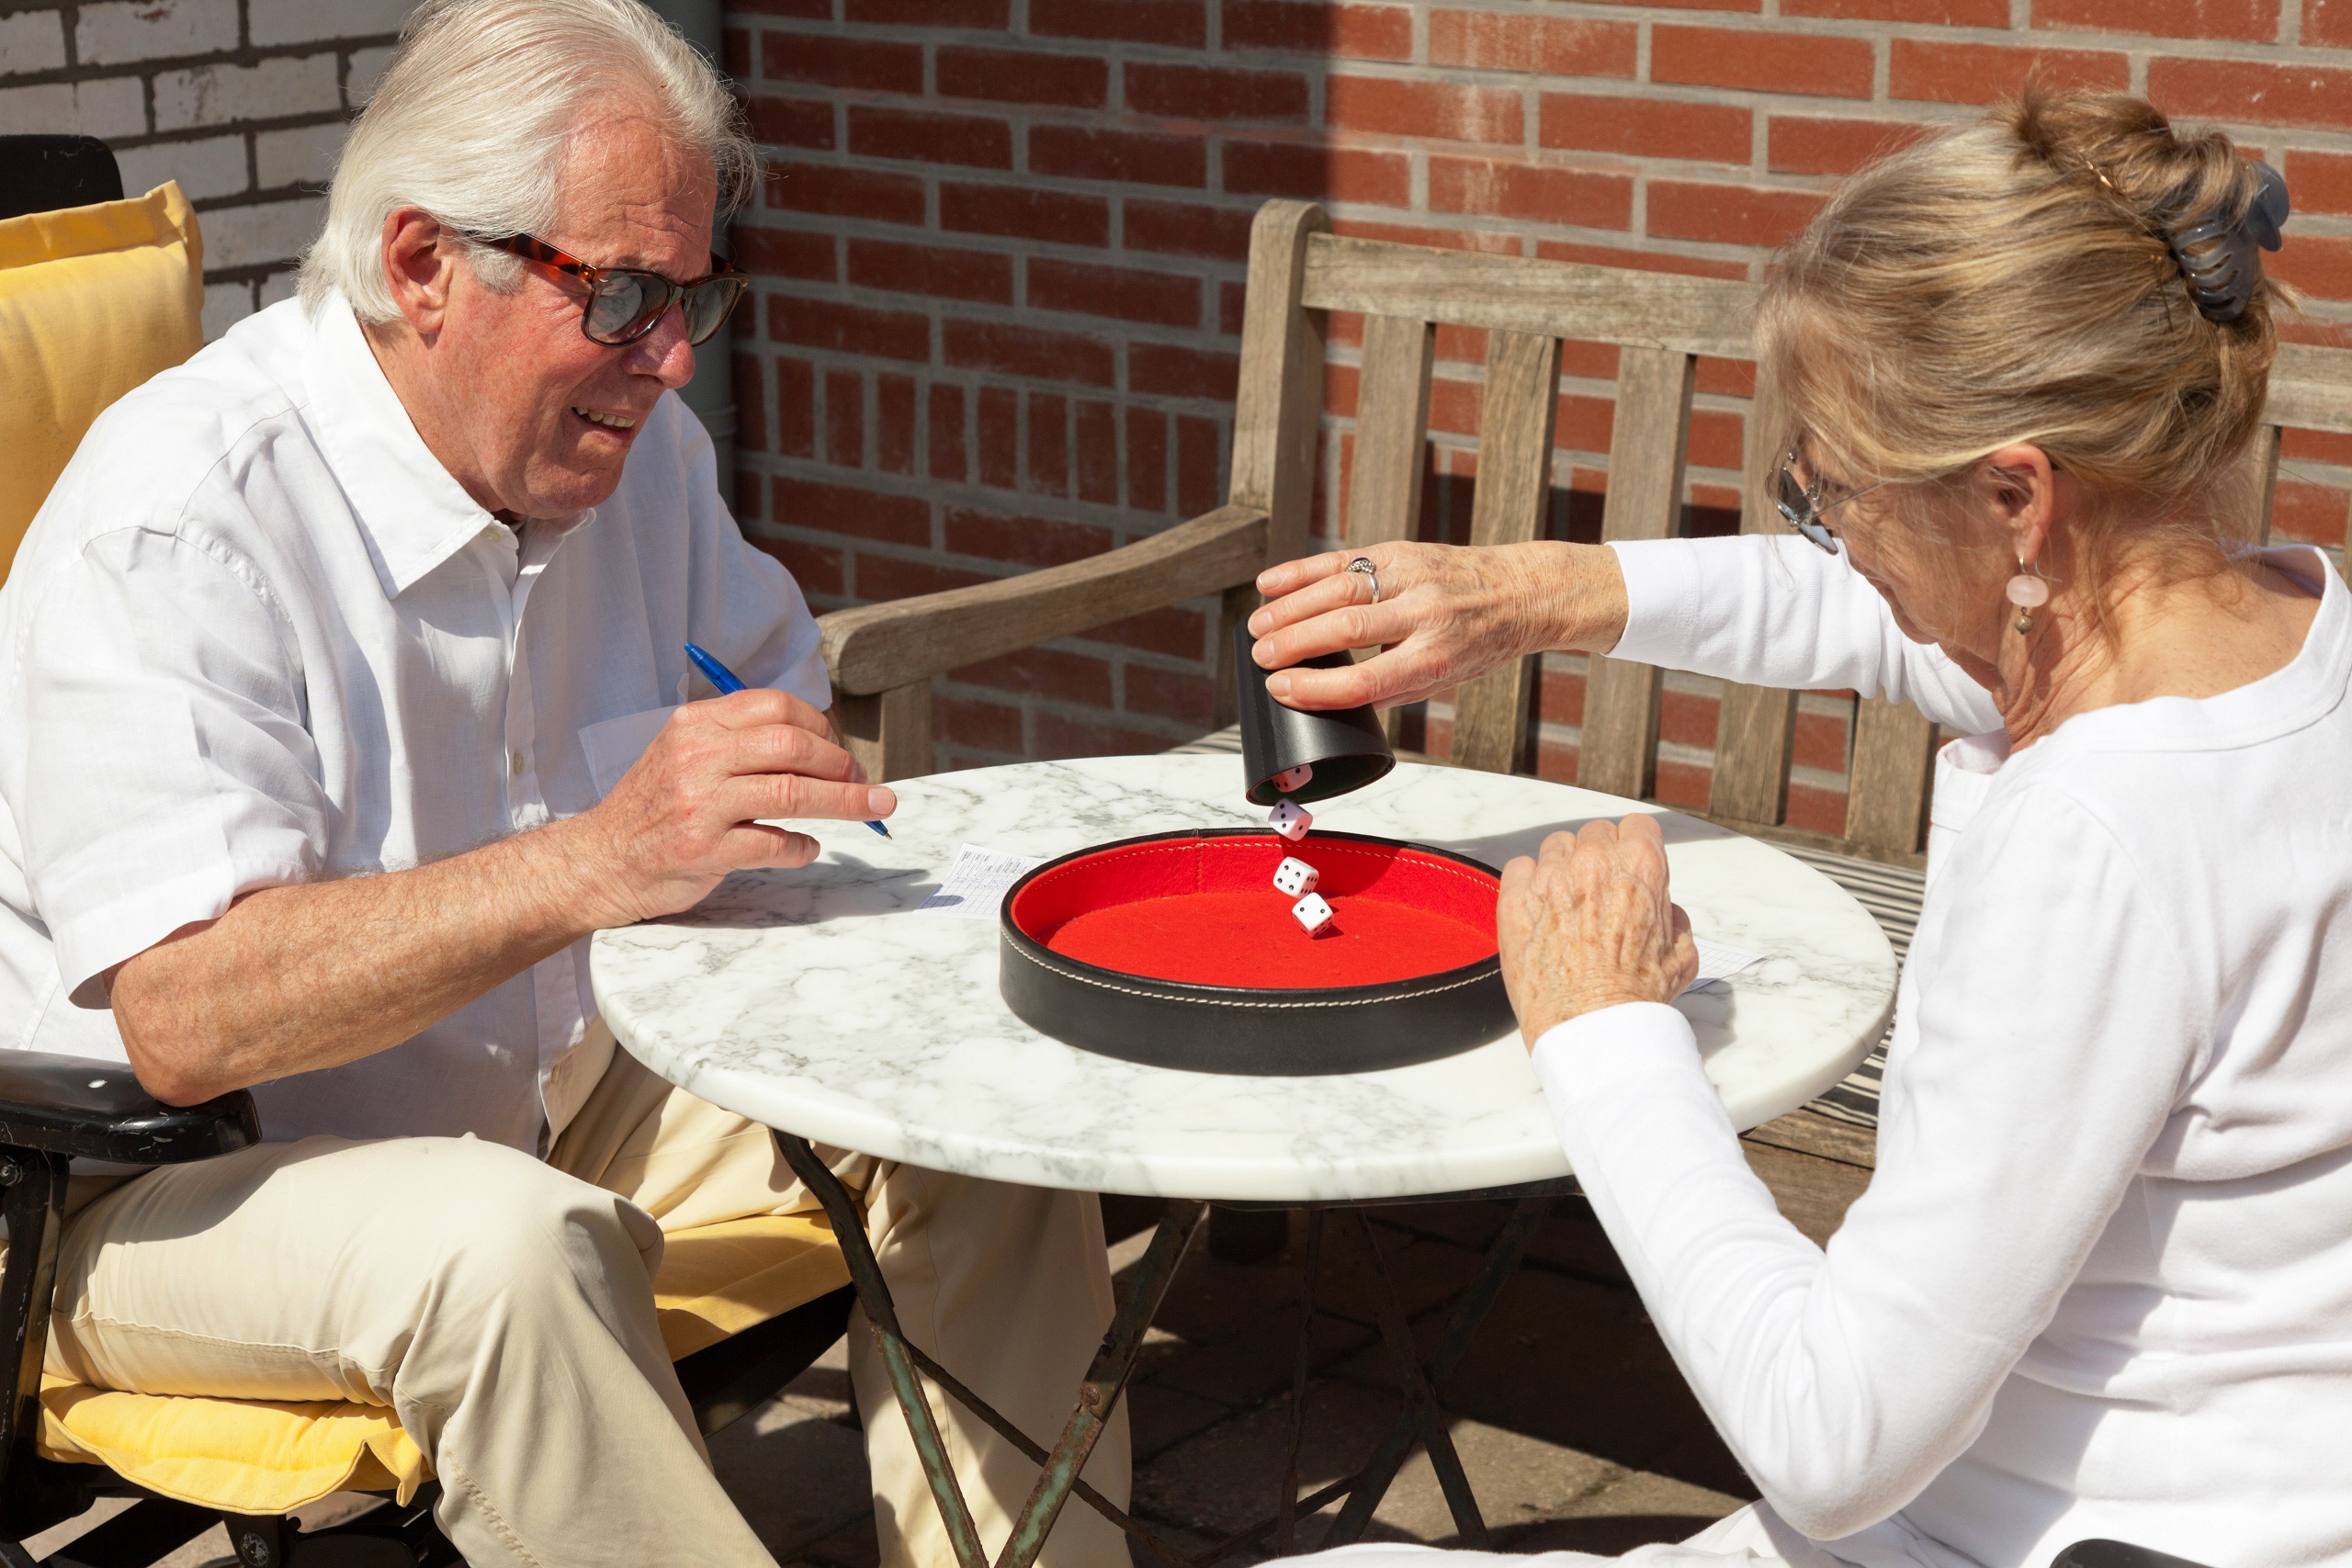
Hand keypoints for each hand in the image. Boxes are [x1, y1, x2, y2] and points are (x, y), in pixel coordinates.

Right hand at [564, 689, 895, 924]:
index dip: (821, 726)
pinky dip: (803, 847)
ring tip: (874, 808)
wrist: (600, 860)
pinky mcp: (705, 849)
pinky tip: (808, 848)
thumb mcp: (684, 753)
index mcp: (696, 724)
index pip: (775, 707)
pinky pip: (775, 843)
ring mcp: (700, 804)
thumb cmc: (655, 808)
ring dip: (845, 801)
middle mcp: (697, 756)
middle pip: (793, 746)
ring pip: (793, 792)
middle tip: (863, 781)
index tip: (840, 749)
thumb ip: (739, 741)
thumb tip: (820, 744)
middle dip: (841, 763)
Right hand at [1246, 541, 1628, 711]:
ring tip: (1256, 626)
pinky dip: (1303, 571)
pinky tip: (1270, 583)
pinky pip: (1344, 560)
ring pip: (1339, 589)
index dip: (1313, 689)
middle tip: (1258, 657)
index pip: (1364, 681)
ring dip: (1289, 608)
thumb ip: (1389, 686)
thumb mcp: (1444, 678)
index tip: (1279, 690)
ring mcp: (1413, 576)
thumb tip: (1322, 694)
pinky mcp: (1402, 550)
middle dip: (1293, 644)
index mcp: (1437, 659)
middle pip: (1344, 630)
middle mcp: (1425, 615)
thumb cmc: (1477, 644)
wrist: (1523, 590)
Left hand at [1496, 815, 1698, 1048]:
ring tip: (1568, 906)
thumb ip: (1675, 919)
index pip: (1637, 826)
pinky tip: (1540, 911)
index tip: (1630, 866)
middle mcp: (1593, 863)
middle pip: (1594, 834)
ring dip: (1563, 868)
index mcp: (1639, 867)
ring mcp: (1550, 879)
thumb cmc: (1634, 999)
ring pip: (1555, 847)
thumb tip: (1665, 910)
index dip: (1635, 848)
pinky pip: (1518, 868)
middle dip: (1600, 858)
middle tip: (1601, 893)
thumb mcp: (1682, 956)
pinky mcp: (1514, 900)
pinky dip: (1528, 884)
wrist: (1592, 1030)